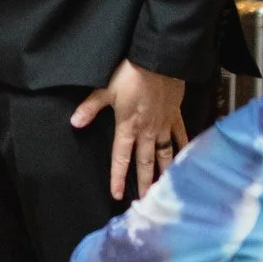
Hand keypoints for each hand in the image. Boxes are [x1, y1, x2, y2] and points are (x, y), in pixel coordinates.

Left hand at [72, 60, 187, 202]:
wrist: (158, 61)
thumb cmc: (130, 75)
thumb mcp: (105, 90)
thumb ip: (90, 108)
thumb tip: (74, 122)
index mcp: (128, 127)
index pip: (121, 157)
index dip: (118, 177)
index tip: (118, 195)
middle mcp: (147, 131)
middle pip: (145, 162)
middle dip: (144, 182)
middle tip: (147, 200)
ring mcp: (163, 124)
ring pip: (164, 153)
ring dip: (164, 171)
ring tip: (167, 188)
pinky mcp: (175, 115)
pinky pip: (181, 135)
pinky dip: (184, 147)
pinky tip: (188, 159)